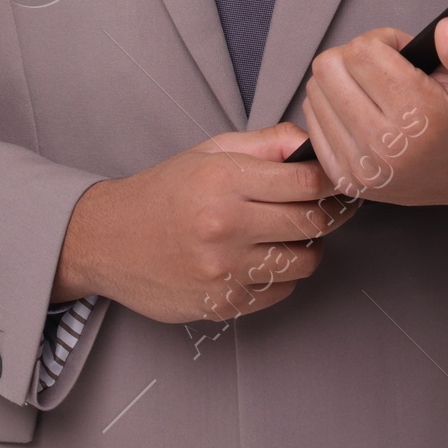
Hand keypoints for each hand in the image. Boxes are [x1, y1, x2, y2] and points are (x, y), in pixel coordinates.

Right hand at [51, 123, 357, 324]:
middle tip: (326, 207)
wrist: (109, 239)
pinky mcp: (223, 303)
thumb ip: (265, 144)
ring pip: (304, 261)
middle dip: (329, 214)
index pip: (308, 182)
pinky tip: (265, 258)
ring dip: (309, 247)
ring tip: (292, 234)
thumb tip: (310, 143)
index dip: (333, 181)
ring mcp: (224, 269)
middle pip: (313, 223)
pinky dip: (284, 275)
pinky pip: (281, 291)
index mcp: (224, 180)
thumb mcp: (210, 151)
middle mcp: (226, 225)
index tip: (338, 182)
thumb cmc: (163, 191)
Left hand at [302, 19, 447, 214]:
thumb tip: (445, 30)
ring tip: (378, 91)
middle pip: (330, 68)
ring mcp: (362, 167)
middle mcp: (386, 146)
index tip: (405, 53)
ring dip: (343, 82)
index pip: (363, 51)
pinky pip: (312, 123)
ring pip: (316, 92)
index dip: (384, 39)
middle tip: (389, 68)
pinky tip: (362, 110)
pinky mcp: (348, 179)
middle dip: (358, 56)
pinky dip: (332, 108)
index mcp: (421, 117)